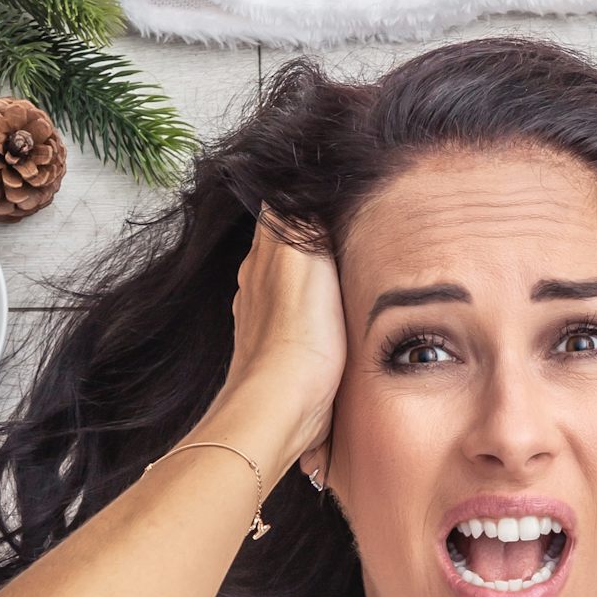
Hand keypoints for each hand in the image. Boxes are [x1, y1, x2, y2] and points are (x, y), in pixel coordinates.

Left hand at [222, 209, 347, 462]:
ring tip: (336, 263)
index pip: (277, 208)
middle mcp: (257, 281)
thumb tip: (302, 189)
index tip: (325, 189)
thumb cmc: (297, 336)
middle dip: (303, 230)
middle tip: (339, 221)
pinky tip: (322, 313)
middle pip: (278, 241)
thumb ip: (302, 221)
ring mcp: (262, 317)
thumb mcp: (304, 259)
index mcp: (265, 254)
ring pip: (283, 278)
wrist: (280, 407)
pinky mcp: (277, 350)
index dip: (299, 196)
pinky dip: (306, 305)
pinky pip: (291, 314)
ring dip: (305, 269)